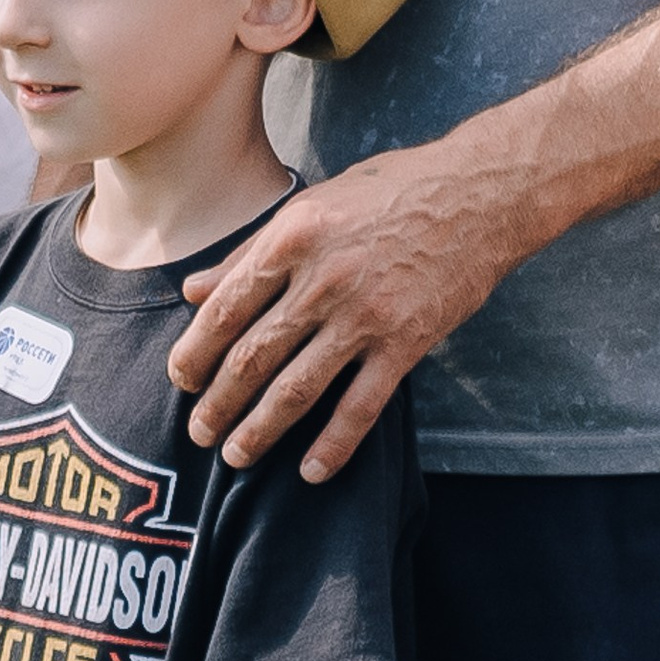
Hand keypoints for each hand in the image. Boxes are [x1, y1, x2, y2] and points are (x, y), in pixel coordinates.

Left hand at [171, 151, 505, 478]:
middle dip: (218, 402)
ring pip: (297, 389)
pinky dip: (333, 445)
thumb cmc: (392, 190)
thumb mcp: (313, 203)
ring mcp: (365, 315)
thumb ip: (250, 251)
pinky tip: (310, 470)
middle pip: (253, 356)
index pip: (226, 308)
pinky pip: (361, 407)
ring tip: (236, 456)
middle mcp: (322, 279)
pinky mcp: (406, 342)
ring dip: (260, 430)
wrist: (480, 193)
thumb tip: (192, 289)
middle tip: (198, 433)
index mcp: (292, 238)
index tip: (179, 379)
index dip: (195, 351)